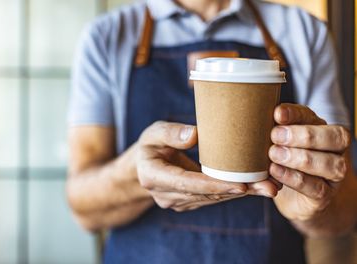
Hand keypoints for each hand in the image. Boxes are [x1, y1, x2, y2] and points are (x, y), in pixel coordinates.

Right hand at [136, 121, 279, 211]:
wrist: (142, 168)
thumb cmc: (149, 146)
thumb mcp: (153, 133)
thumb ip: (170, 133)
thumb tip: (195, 135)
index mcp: (154, 177)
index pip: (187, 183)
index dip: (215, 185)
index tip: (241, 185)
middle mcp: (167, 195)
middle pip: (207, 195)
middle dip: (238, 191)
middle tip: (268, 187)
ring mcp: (178, 202)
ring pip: (213, 199)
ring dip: (241, 194)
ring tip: (269, 187)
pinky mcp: (189, 202)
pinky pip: (213, 198)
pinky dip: (234, 192)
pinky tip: (255, 188)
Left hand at [269, 104, 350, 220]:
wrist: (296, 198)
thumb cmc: (283, 163)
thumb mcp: (276, 145)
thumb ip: (271, 131)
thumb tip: (252, 117)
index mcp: (319, 128)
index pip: (313, 117)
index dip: (295, 114)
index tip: (277, 114)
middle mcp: (334, 149)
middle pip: (334, 137)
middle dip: (303, 135)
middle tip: (275, 135)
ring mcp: (333, 173)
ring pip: (330, 163)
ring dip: (300, 158)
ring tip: (274, 154)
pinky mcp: (325, 195)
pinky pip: (315, 187)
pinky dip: (294, 178)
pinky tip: (276, 171)